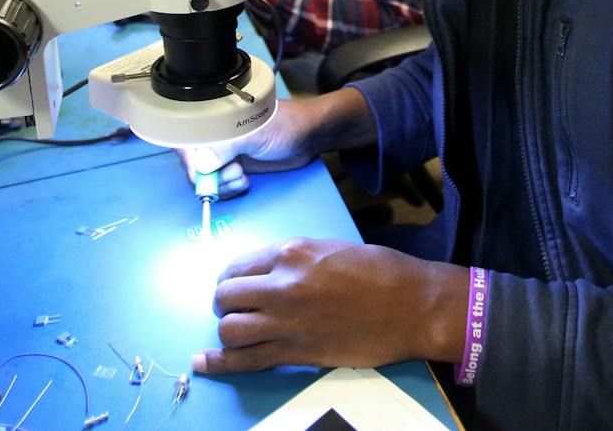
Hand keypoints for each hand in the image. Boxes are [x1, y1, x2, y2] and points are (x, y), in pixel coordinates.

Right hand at [182, 97, 321, 175]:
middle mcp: (214, 137)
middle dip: (209, 176)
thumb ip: (227, 147)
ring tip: (242, 175)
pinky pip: (219, 186)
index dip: (187, 158)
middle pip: (191, 164)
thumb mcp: (255, 133)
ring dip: (221, 185)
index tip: (200, 173)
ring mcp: (223, 154)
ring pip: (205, 179)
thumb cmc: (286, 124)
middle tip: (233, 173)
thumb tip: (201, 164)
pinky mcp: (232, 167)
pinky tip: (244, 181)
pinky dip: (228, 189)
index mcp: (213, 119)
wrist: (308, 137)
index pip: (184, 140)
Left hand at [192, 239, 467, 372]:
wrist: (412, 306)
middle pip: (226, 296)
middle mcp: (281, 284)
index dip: (231, 279)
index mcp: (291, 253)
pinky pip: (245, 360)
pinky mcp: (295, 352)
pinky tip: (201, 364)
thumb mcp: (330, 248)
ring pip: (229, 329)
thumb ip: (294, 260)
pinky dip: (218, 365)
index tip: (235, 286)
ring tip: (239, 331)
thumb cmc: (380, 272)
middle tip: (238, 309)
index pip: (237, 265)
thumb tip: (270, 272)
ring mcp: (286, 321)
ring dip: (228, 330)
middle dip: (226, 303)